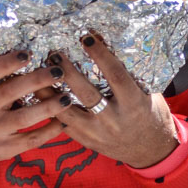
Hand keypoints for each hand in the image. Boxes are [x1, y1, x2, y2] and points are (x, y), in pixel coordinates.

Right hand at [0, 50, 67, 161]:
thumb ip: (0, 77)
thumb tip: (34, 58)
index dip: (7, 62)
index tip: (27, 54)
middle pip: (11, 92)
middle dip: (37, 81)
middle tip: (59, 72)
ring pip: (24, 117)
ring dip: (49, 107)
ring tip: (66, 98)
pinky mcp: (4, 148)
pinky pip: (31, 139)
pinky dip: (50, 130)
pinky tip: (63, 121)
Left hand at [52, 34, 179, 168]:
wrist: (150, 150)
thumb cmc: (149, 114)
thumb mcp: (148, 93)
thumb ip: (129, 75)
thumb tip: (106, 43)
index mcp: (134, 104)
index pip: (116, 75)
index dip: (101, 55)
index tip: (87, 38)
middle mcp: (114, 120)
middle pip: (86, 93)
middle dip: (68, 72)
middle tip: (54, 54)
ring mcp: (98, 133)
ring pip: (67, 112)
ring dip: (49, 92)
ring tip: (38, 74)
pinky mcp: (86, 142)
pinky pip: (63, 125)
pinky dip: (50, 109)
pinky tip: (39, 96)